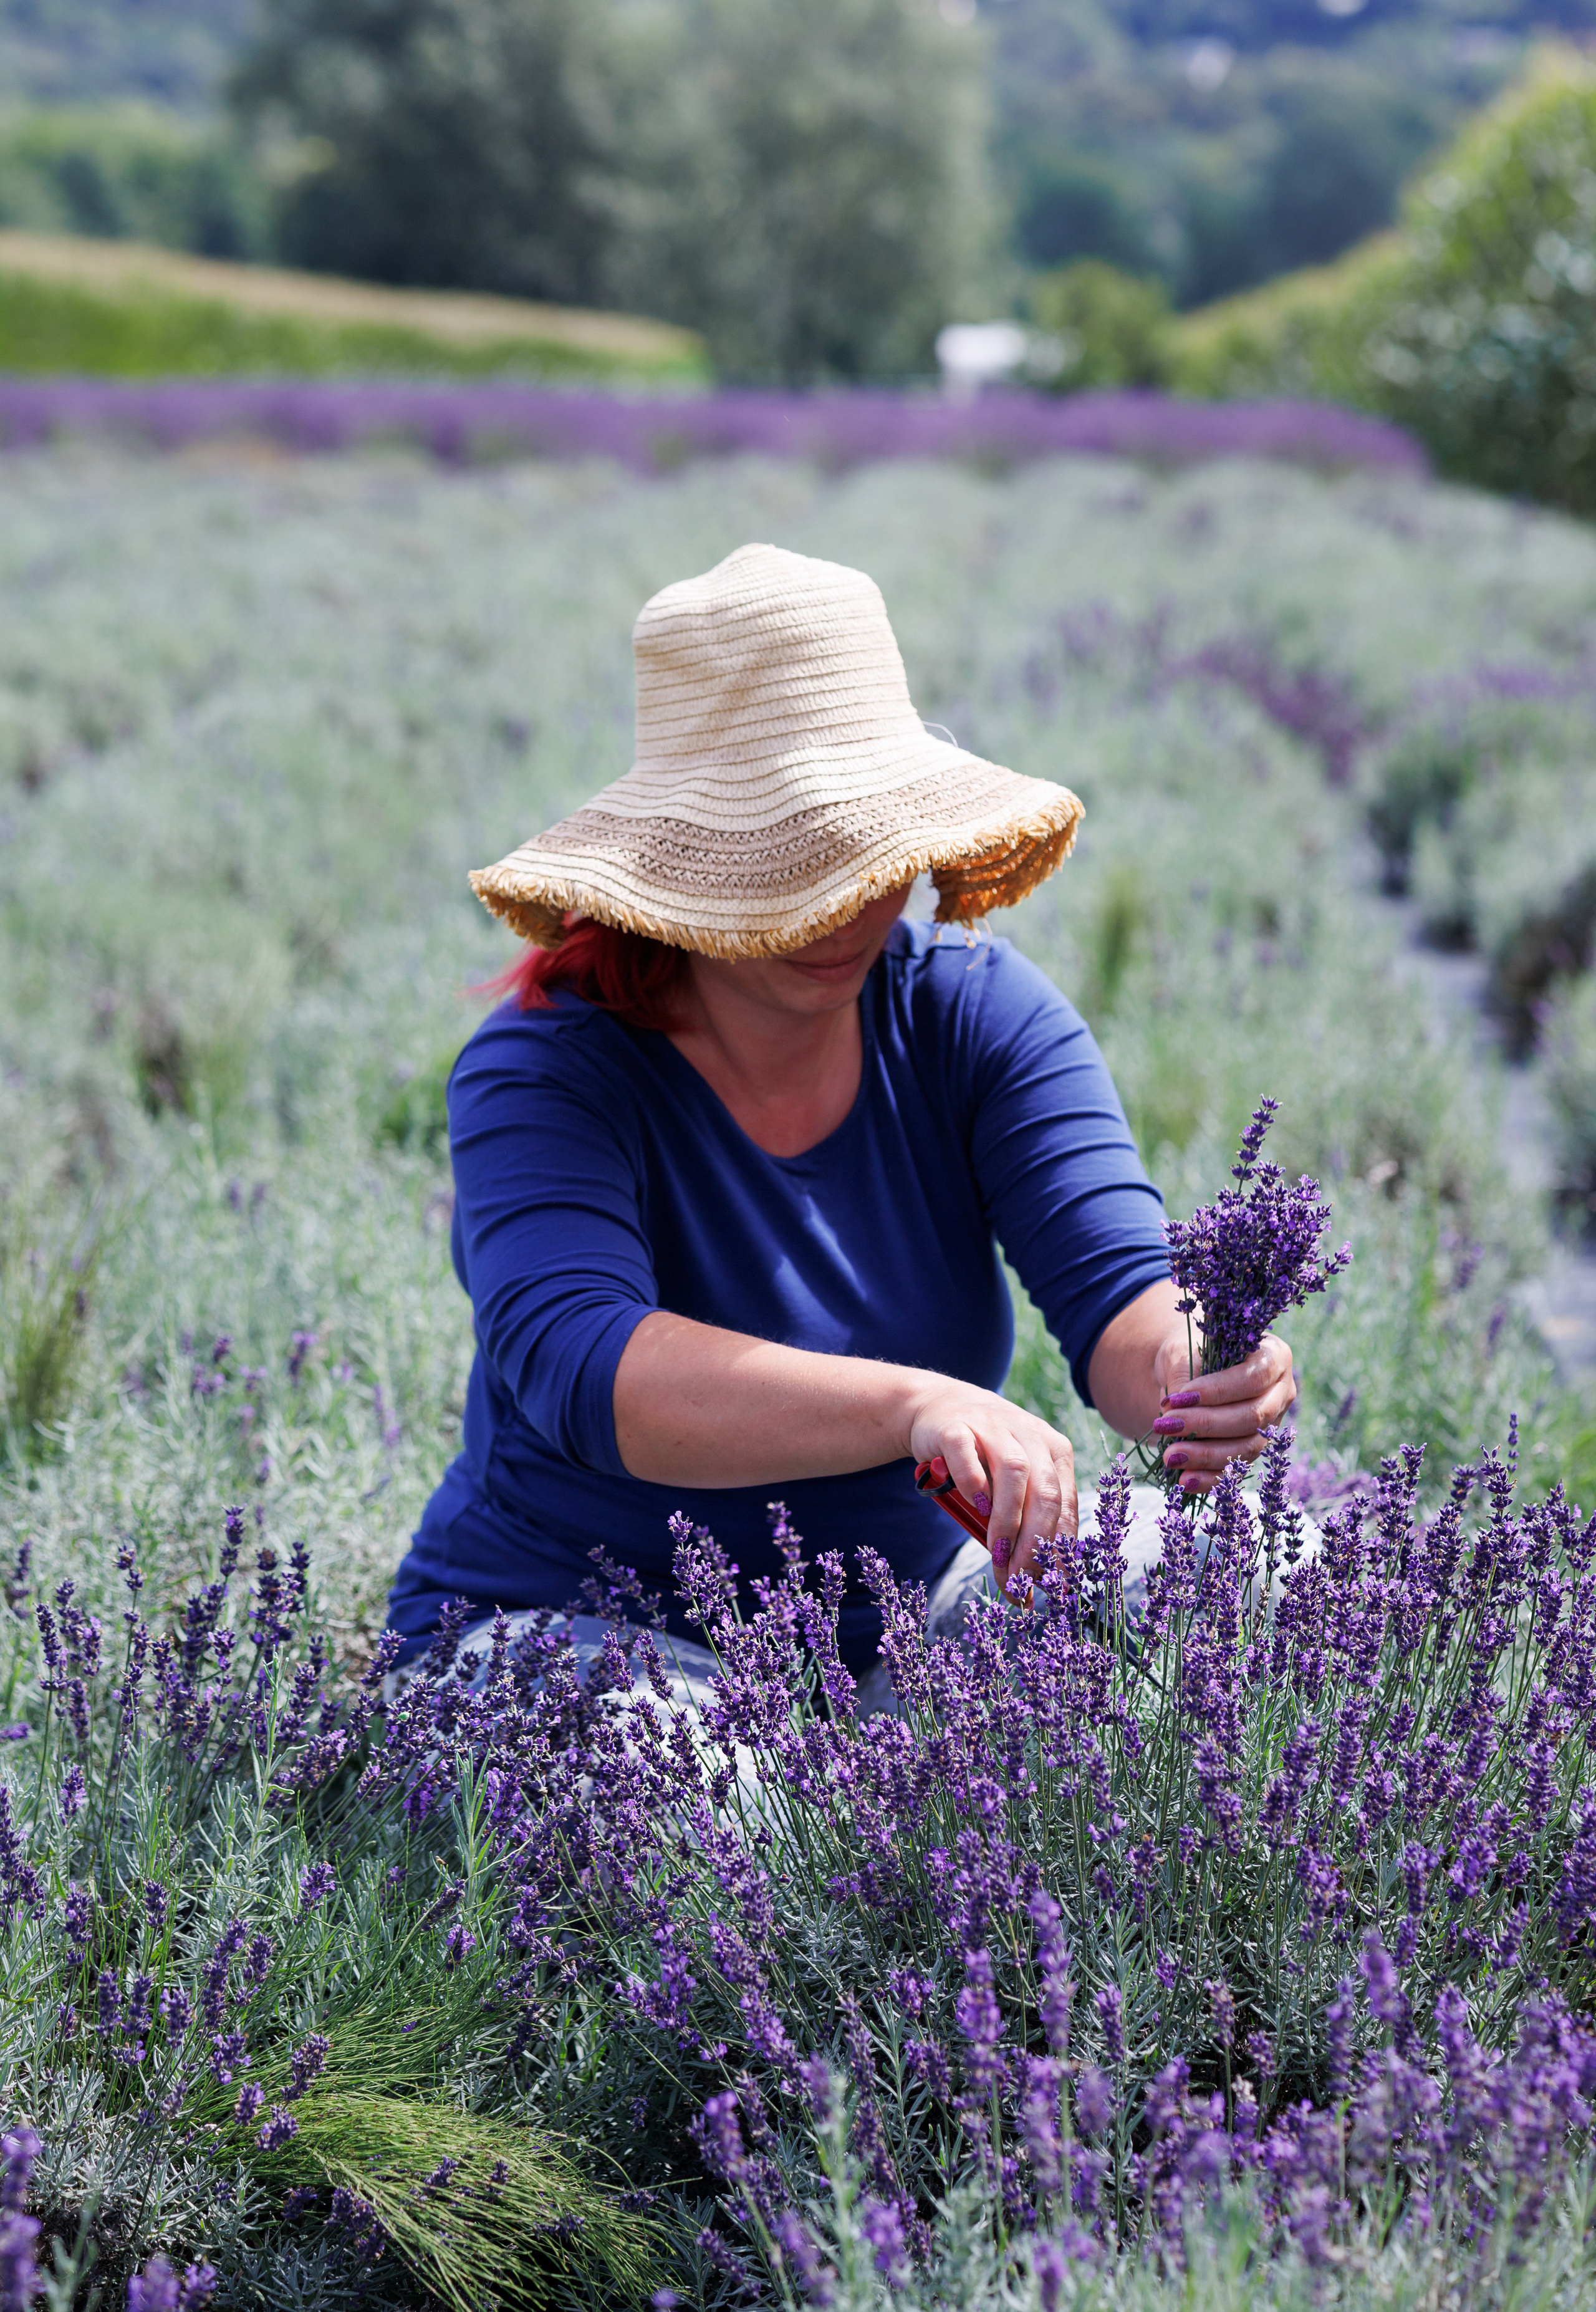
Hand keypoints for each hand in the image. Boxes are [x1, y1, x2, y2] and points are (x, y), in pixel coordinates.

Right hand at [902, 1377, 1075, 1592]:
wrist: (939, 1407)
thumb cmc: (982, 1456)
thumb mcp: (1015, 1482)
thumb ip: (1028, 1518)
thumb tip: (1034, 1579)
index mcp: (1054, 1451)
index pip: (1065, 1506)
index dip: (1059, 1549)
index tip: (1047, 1585)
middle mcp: (1030, 1434)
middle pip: (1045, 1492)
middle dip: (1033, 1543)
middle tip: (1018, 1579)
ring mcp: (994, 1426)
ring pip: (1014, 1474)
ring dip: (1007, 1521)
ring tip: (997, 1553)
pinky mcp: (956, 1426)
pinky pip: (969, 1456)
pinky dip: (974, 1484)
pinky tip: (975, 1506)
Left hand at [1149, 1333, 1295, 1494]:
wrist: (1188, 1376)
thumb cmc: (1190, 1355)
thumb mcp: (1183, 1352)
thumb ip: (1183, 1377)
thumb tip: (1176, 1410)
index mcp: (1273, 1357)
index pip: (1254, 1377)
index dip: (1218, 1391)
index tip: (1178, 1398)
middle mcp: (1280, 1393)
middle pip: (1252, 1416)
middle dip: (1206, 1425)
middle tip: (1166, 1426)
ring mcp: (1271, 1426)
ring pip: (1247, 1447)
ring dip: (1206, 1454)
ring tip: (1171, 1456)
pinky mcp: (1254, 1451)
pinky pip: (1237, 1471)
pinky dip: (1210, 1478)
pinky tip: (1184, 1481)